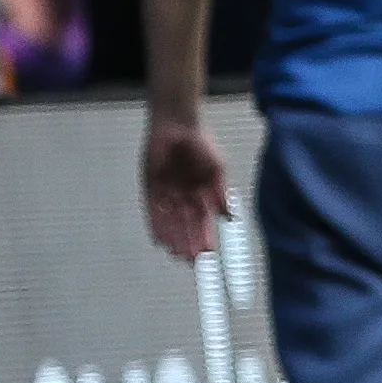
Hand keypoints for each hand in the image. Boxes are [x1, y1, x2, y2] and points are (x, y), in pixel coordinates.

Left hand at [143, 116, 230, 262]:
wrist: (178, 123)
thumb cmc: (201, 142)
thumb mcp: (217, 169)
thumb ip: (221, 193)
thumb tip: (230, 217)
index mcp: (201, 194)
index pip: (203, 221)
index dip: (204, 238)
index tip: (207, 253)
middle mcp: (183, 197)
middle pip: (185, 226)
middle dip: (187, 242)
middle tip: (189, 260)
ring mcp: (166, 193)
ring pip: (169, 222)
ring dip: (173, 238)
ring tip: (175, 253)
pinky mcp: (150, 187)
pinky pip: (152, 211)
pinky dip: (155, 225)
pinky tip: (158, 240)